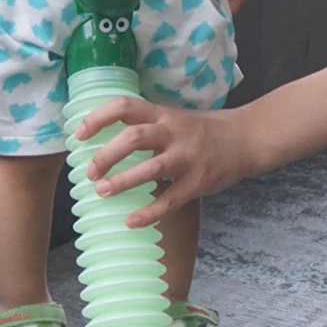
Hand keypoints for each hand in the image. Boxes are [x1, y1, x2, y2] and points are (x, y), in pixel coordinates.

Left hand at [74, 97, 253, 227]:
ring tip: (101, 192)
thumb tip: (102, 140)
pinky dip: (149, 212)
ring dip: (122, 181)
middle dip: (106, 155)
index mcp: (162, 114)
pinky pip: (171, 199)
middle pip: (133, 137)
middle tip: (90, 172)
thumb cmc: (202, 130)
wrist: (248, 138)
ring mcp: (188, 157)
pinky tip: (131, 221)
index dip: (97, 118)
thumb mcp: (172, 118)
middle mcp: (173, 132)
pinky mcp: (199, 181)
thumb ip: (144, 125)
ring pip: (151, 168)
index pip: (124, 106)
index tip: (79, 135)